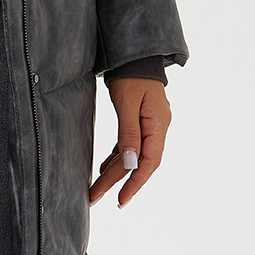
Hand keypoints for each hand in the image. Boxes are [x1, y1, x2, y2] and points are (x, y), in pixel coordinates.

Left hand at [89, 76, 170, 208]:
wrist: (134, 55)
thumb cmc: (131, 75)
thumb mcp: (127, 103)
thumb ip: (129, 132)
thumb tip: (131, 163)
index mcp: (158, 125)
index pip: (149, 162)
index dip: (135, 183)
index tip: (121, 199)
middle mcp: (157, 129)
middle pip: (138, 162)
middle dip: (117, 181)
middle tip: (96, 197)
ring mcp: (149, 126)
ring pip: (132, 156)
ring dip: (114, 172)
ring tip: (96, 188)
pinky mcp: (139, 122)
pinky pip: (128, 145)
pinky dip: (116, 157)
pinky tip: (104, 168)